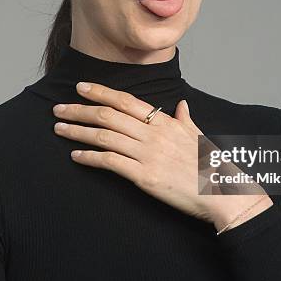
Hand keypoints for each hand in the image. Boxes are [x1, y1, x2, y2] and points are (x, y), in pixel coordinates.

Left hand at [52, 81, 271, 230]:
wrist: (222, 193)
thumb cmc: (210, 164)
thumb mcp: (198, 136)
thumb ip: (185, 119)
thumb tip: (182, 105)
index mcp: (164, 122)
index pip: (125, 101)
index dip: (100, 92)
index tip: (81, 87)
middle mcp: (153, 134)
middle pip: (109, 115)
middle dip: (80, 110)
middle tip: (59, 109)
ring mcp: (147, 155)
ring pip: (105, 136)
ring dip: (78, 131)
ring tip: (60, 129)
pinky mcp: (144, 177)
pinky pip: (110, 162)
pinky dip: (90, 157)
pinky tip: (76, 156)